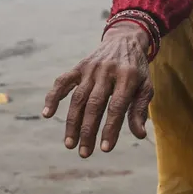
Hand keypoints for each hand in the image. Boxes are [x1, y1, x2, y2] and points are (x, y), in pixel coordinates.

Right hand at [43, 23, 154, 156]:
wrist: (125, 40)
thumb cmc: (137, 70)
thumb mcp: (146, 87)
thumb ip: (140, 110)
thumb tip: (139, 135)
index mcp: (127, 77)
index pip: (116, 107)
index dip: (110, 129)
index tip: (105, 149)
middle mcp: (106, 72)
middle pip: (94, 105)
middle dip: (88, 131)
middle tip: (84, 153)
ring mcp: (90, 69)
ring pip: (77, 98)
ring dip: (72, 122)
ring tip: (69, 144)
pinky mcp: (78, 67)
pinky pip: (62, 82)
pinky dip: (53, 97)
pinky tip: (46, 114)